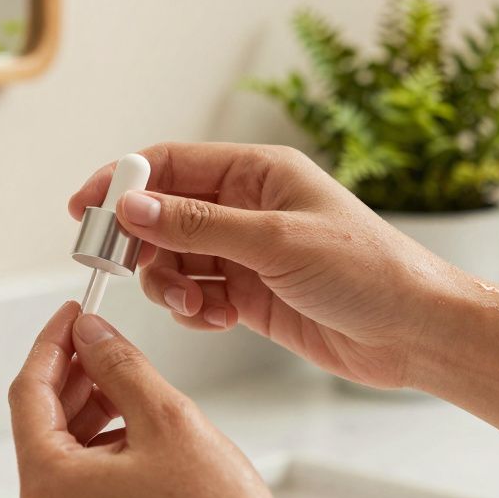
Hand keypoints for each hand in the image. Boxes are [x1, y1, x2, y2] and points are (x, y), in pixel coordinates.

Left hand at [8, 302, 358, 497]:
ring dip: (93, 418)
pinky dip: (104, 456)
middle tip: (105, 344)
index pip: (28, 394)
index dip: (51, 345)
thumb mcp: (165, 417)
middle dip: (74, 381)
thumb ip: (117, 365)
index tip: (72, 316)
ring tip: (132, 390)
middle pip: (43, 429)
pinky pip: (85, 493)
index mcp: (50, 487)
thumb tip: (89, 335)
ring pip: (67, 461)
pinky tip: (141, 437)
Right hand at [70, 142, 464, 388]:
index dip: (122, 182)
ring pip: (173, 259)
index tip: (84, 208)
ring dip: (168, 283)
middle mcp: (246, 207)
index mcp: (257, 173)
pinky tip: (216, 320)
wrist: (415, 332)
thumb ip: (198, 225)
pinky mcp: (248, 294)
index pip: (170, 165)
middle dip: (140, 243)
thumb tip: (132, 206)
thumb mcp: (276, 242)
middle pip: (162, 215)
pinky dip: (192, 308)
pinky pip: (194, 293)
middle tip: (120, 269)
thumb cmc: (367, 271)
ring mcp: (245, 252)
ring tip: (192, 304)